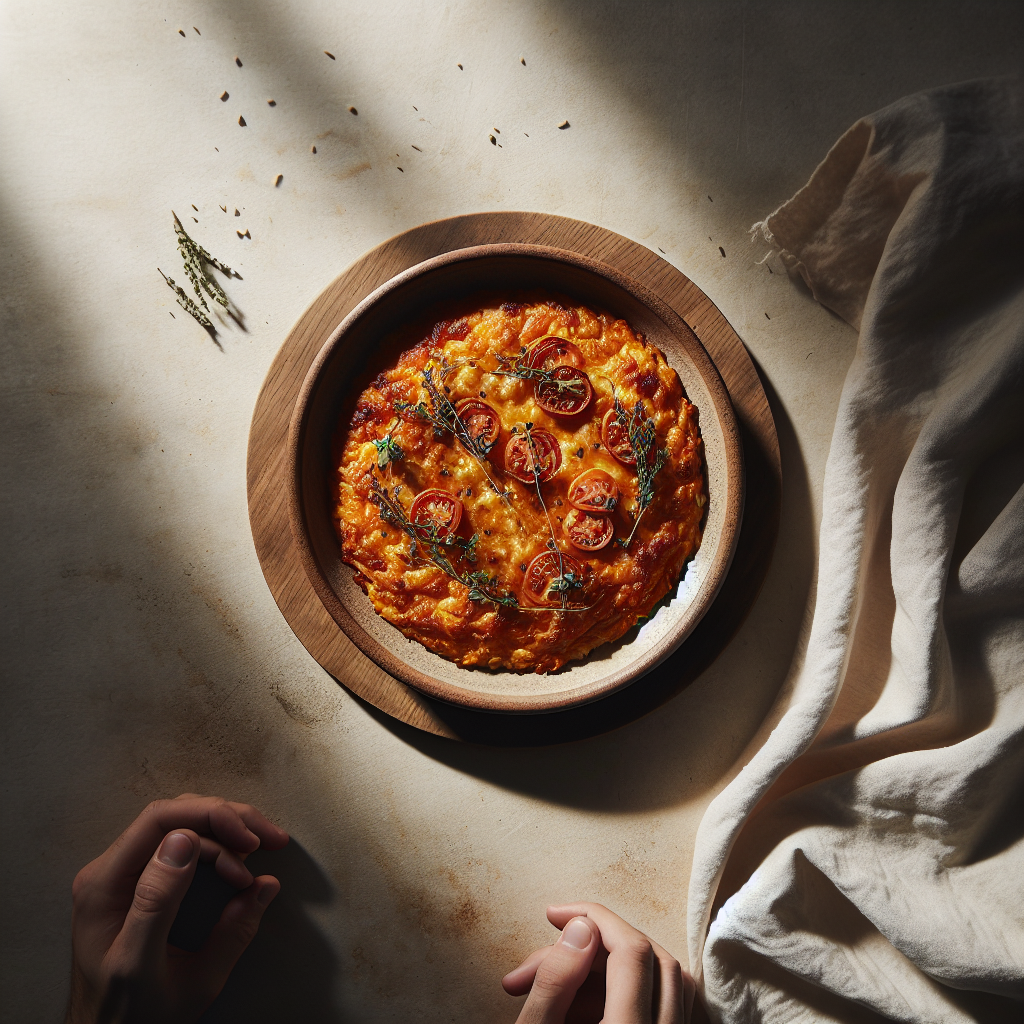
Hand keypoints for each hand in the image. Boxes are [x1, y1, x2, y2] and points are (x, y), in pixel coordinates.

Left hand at [66, 794, 288, 1023]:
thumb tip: (247, 872)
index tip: (250, 842)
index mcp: (105, 889)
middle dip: (228, 820)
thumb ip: (216, 932)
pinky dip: (218, 846)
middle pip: (175, 815)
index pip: (160, 820)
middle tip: (268, 839)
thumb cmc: (134, 1018)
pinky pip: (182, 846)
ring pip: (183, 825)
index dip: (212, 818)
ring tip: (260, 849)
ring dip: (227, 831)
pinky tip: (239, 862)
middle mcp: (111, 873)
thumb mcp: (182, 984)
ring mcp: (126, 875)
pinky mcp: (142, 882)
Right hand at [502, 902, 694, 1022]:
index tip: (558, 914)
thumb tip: (579, 928)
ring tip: (566, 979)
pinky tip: (595, 997)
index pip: (631, 950)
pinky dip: (640, 987)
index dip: (593, 917)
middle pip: (653, 959)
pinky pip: (672, 1006)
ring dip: (620, 963)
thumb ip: (556, 985)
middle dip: (602, 939)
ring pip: (668, 981)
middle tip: (557, 944)